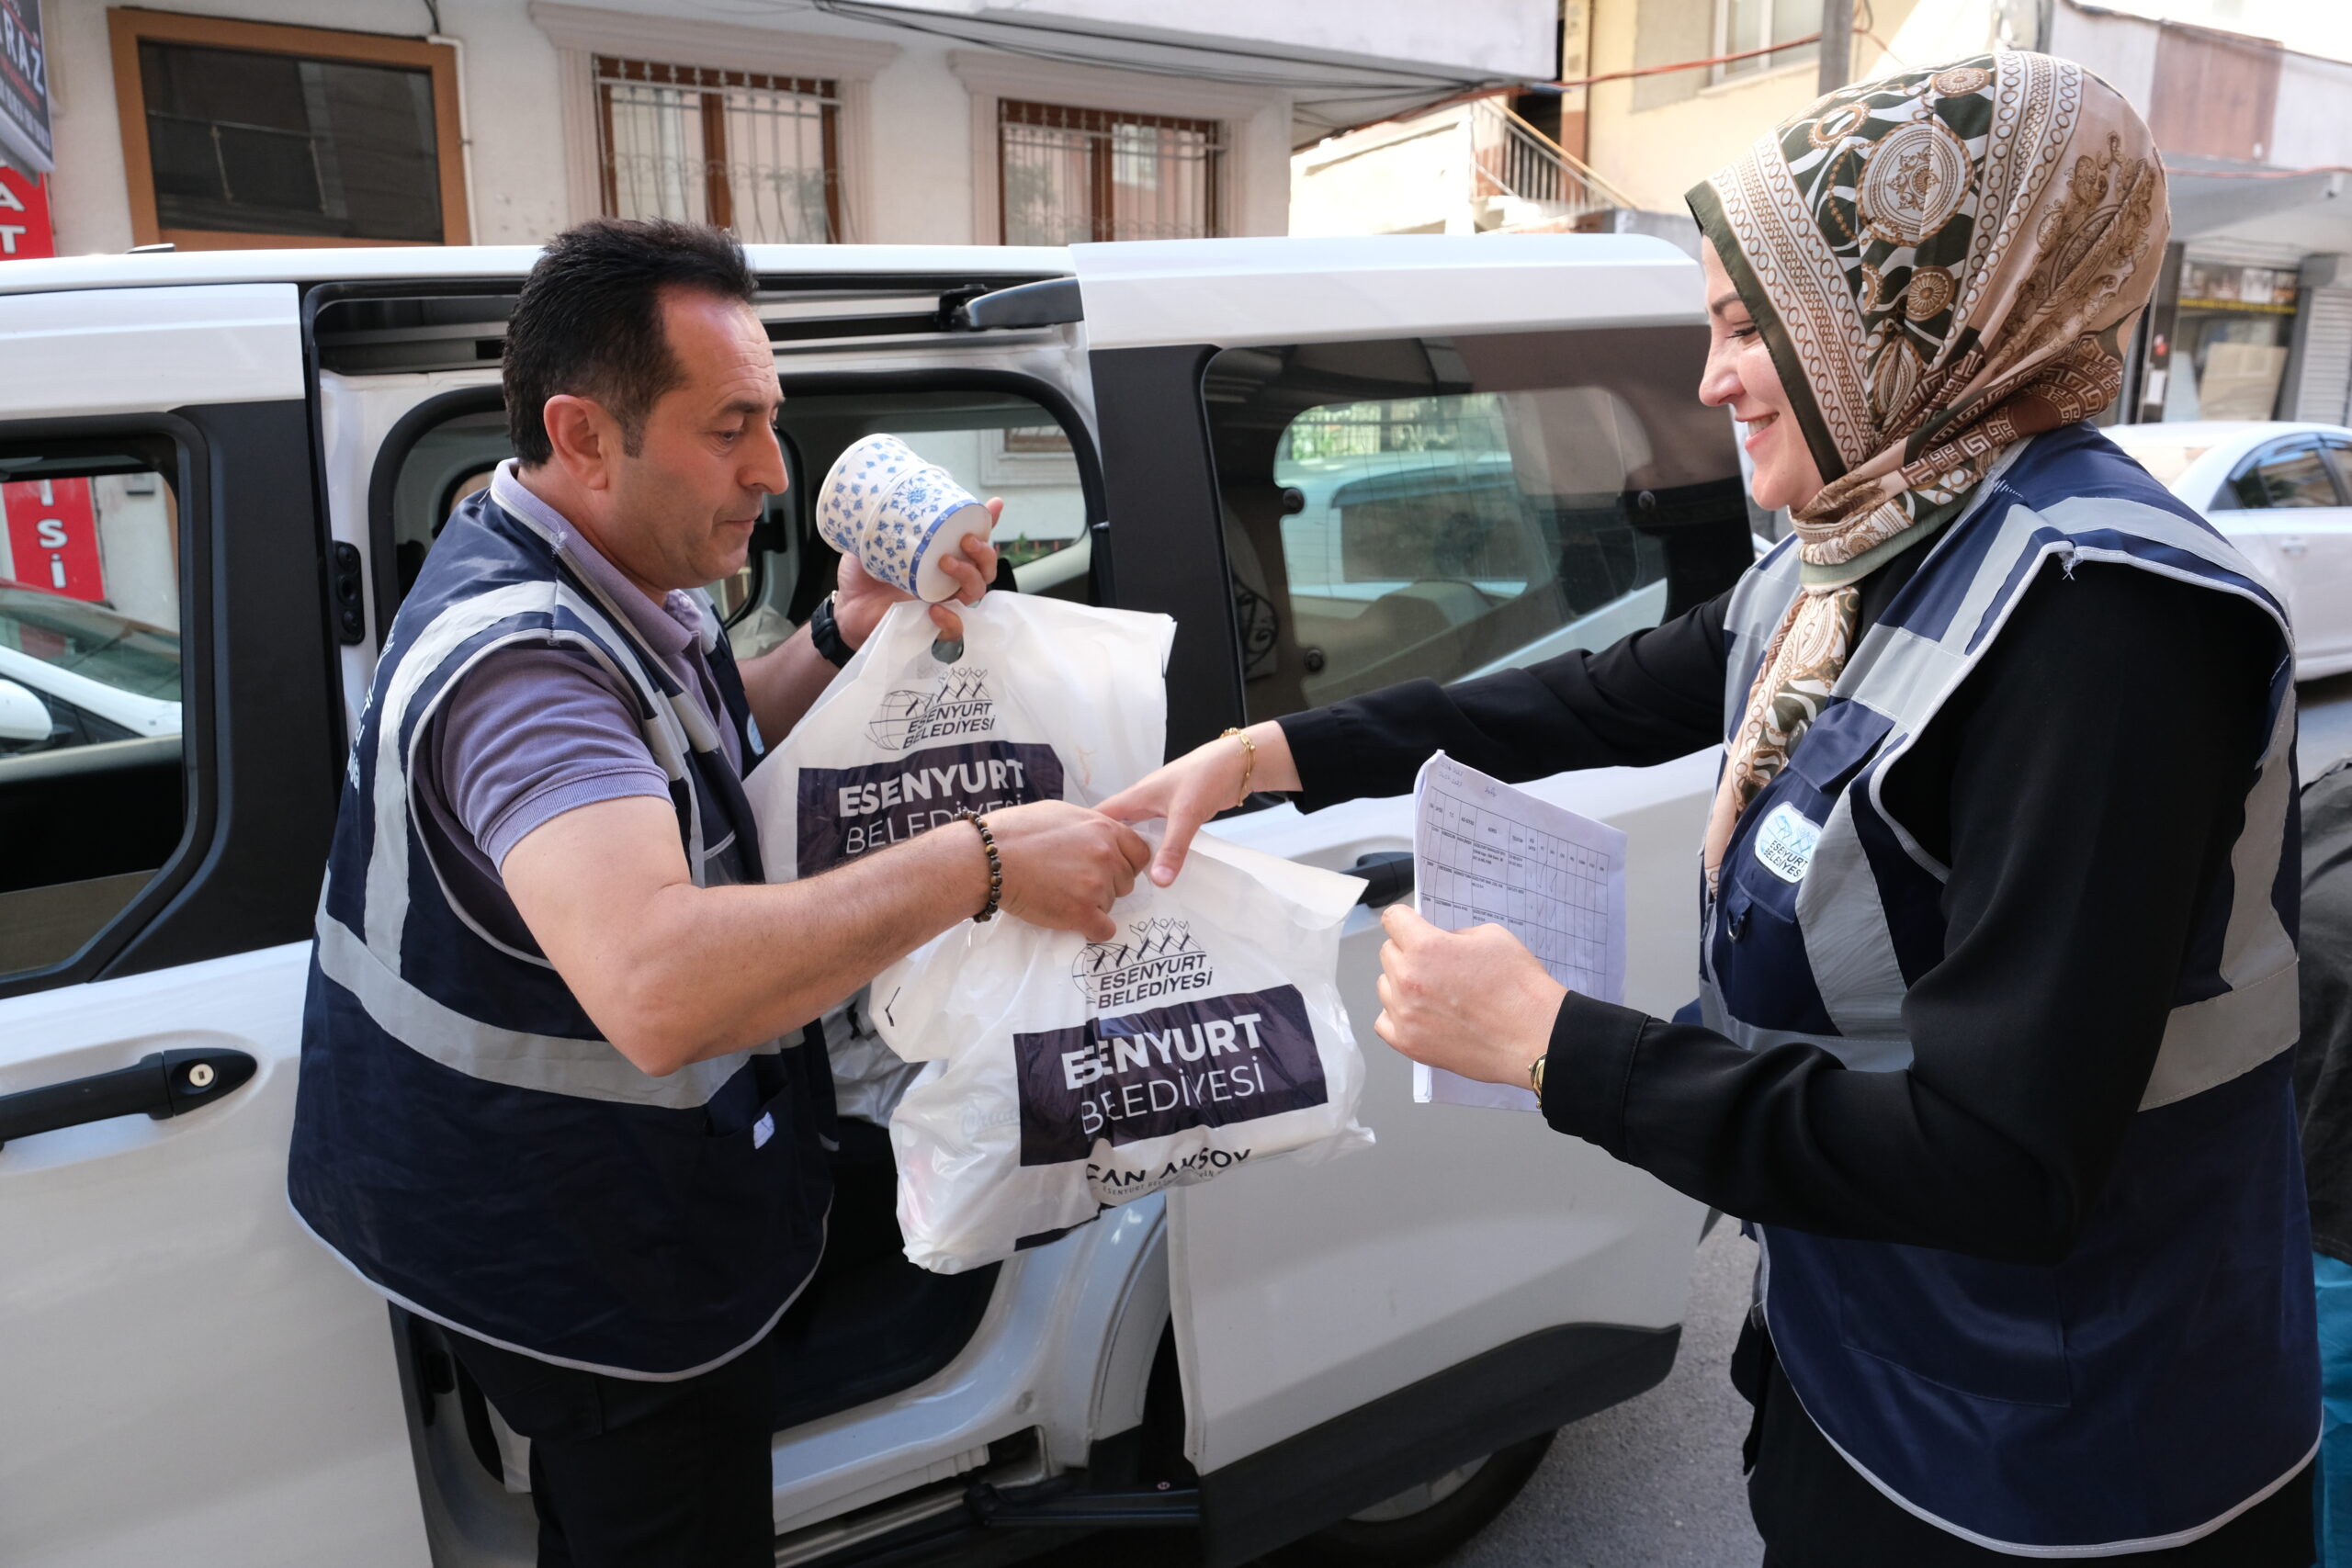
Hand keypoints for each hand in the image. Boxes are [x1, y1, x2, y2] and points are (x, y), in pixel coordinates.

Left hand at [835, 497, 1002, 646]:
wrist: (845, 608)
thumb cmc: (861, 576)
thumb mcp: (873, 542)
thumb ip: (886, 522)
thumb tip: (885, 490)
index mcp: (939, 558)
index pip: (972, 541)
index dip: (988, 524)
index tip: (993, 506)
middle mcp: (946, 580)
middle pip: (984, 568)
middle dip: (983, 552)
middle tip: (964, 539)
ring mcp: (941, 603)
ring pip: (976, 592)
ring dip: (969, 576)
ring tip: (946, 563)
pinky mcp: (930, 626)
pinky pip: (954, 629)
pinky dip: (951, 620)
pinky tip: (936, 609)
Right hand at [982, 800, 1151, 941]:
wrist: (990, 858)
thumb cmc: (1016, 832)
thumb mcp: (1060, 813)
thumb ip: (1089, 826)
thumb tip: (1098, 836)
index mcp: (1104, 829)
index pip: (1140, 852)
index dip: (1127, 863)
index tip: (1113, 870)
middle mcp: (1106, 855)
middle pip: (1126, 881)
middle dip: (1108, 885)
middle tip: (1077, 883)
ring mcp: (1096, 885)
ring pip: (1111, 904)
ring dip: (1093, 904)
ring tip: (1061, 894)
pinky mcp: (1081, 912)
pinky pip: (1104, 929)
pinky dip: (1092, 929)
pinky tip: (1075, 921)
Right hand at [1099, 721, 1298, 887]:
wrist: (1237, 763)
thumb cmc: (1206, 776)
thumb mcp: (1186, 814)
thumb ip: (1173, 848)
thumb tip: (1159, 881)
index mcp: (1135, 797)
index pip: (1098, 816)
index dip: (1083, 835)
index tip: (1073, 861)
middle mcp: (1142, 802)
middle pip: (1114, 828)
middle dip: (1104, 849)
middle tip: (1095, 879)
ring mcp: (1158, 809)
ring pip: (1135, 833)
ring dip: (1128, 851)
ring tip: (1119, 879)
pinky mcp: (1174, 815)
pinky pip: (1154, 835)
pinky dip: (1151, 850)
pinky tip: (1153, 867)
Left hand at [1373, 906, 1565, 1087]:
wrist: (1534, 1036)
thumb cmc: (1519, 988)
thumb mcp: (1491, 937)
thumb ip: (1454, 935)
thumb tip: (1439, 941)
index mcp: (1426, 948)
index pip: (1393, 920)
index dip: (1406, 919)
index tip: (1411, 925)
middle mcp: (1408, 980)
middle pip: (1388, 953)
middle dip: (1408, 951)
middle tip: (1435, 963)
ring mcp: (1405, 1015)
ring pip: (1385, 986)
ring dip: (1402, 984)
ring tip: (1433, 991)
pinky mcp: (1409, 1043)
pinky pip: (1384, 1021)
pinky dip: (1397, 1015)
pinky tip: (1420, 1014)